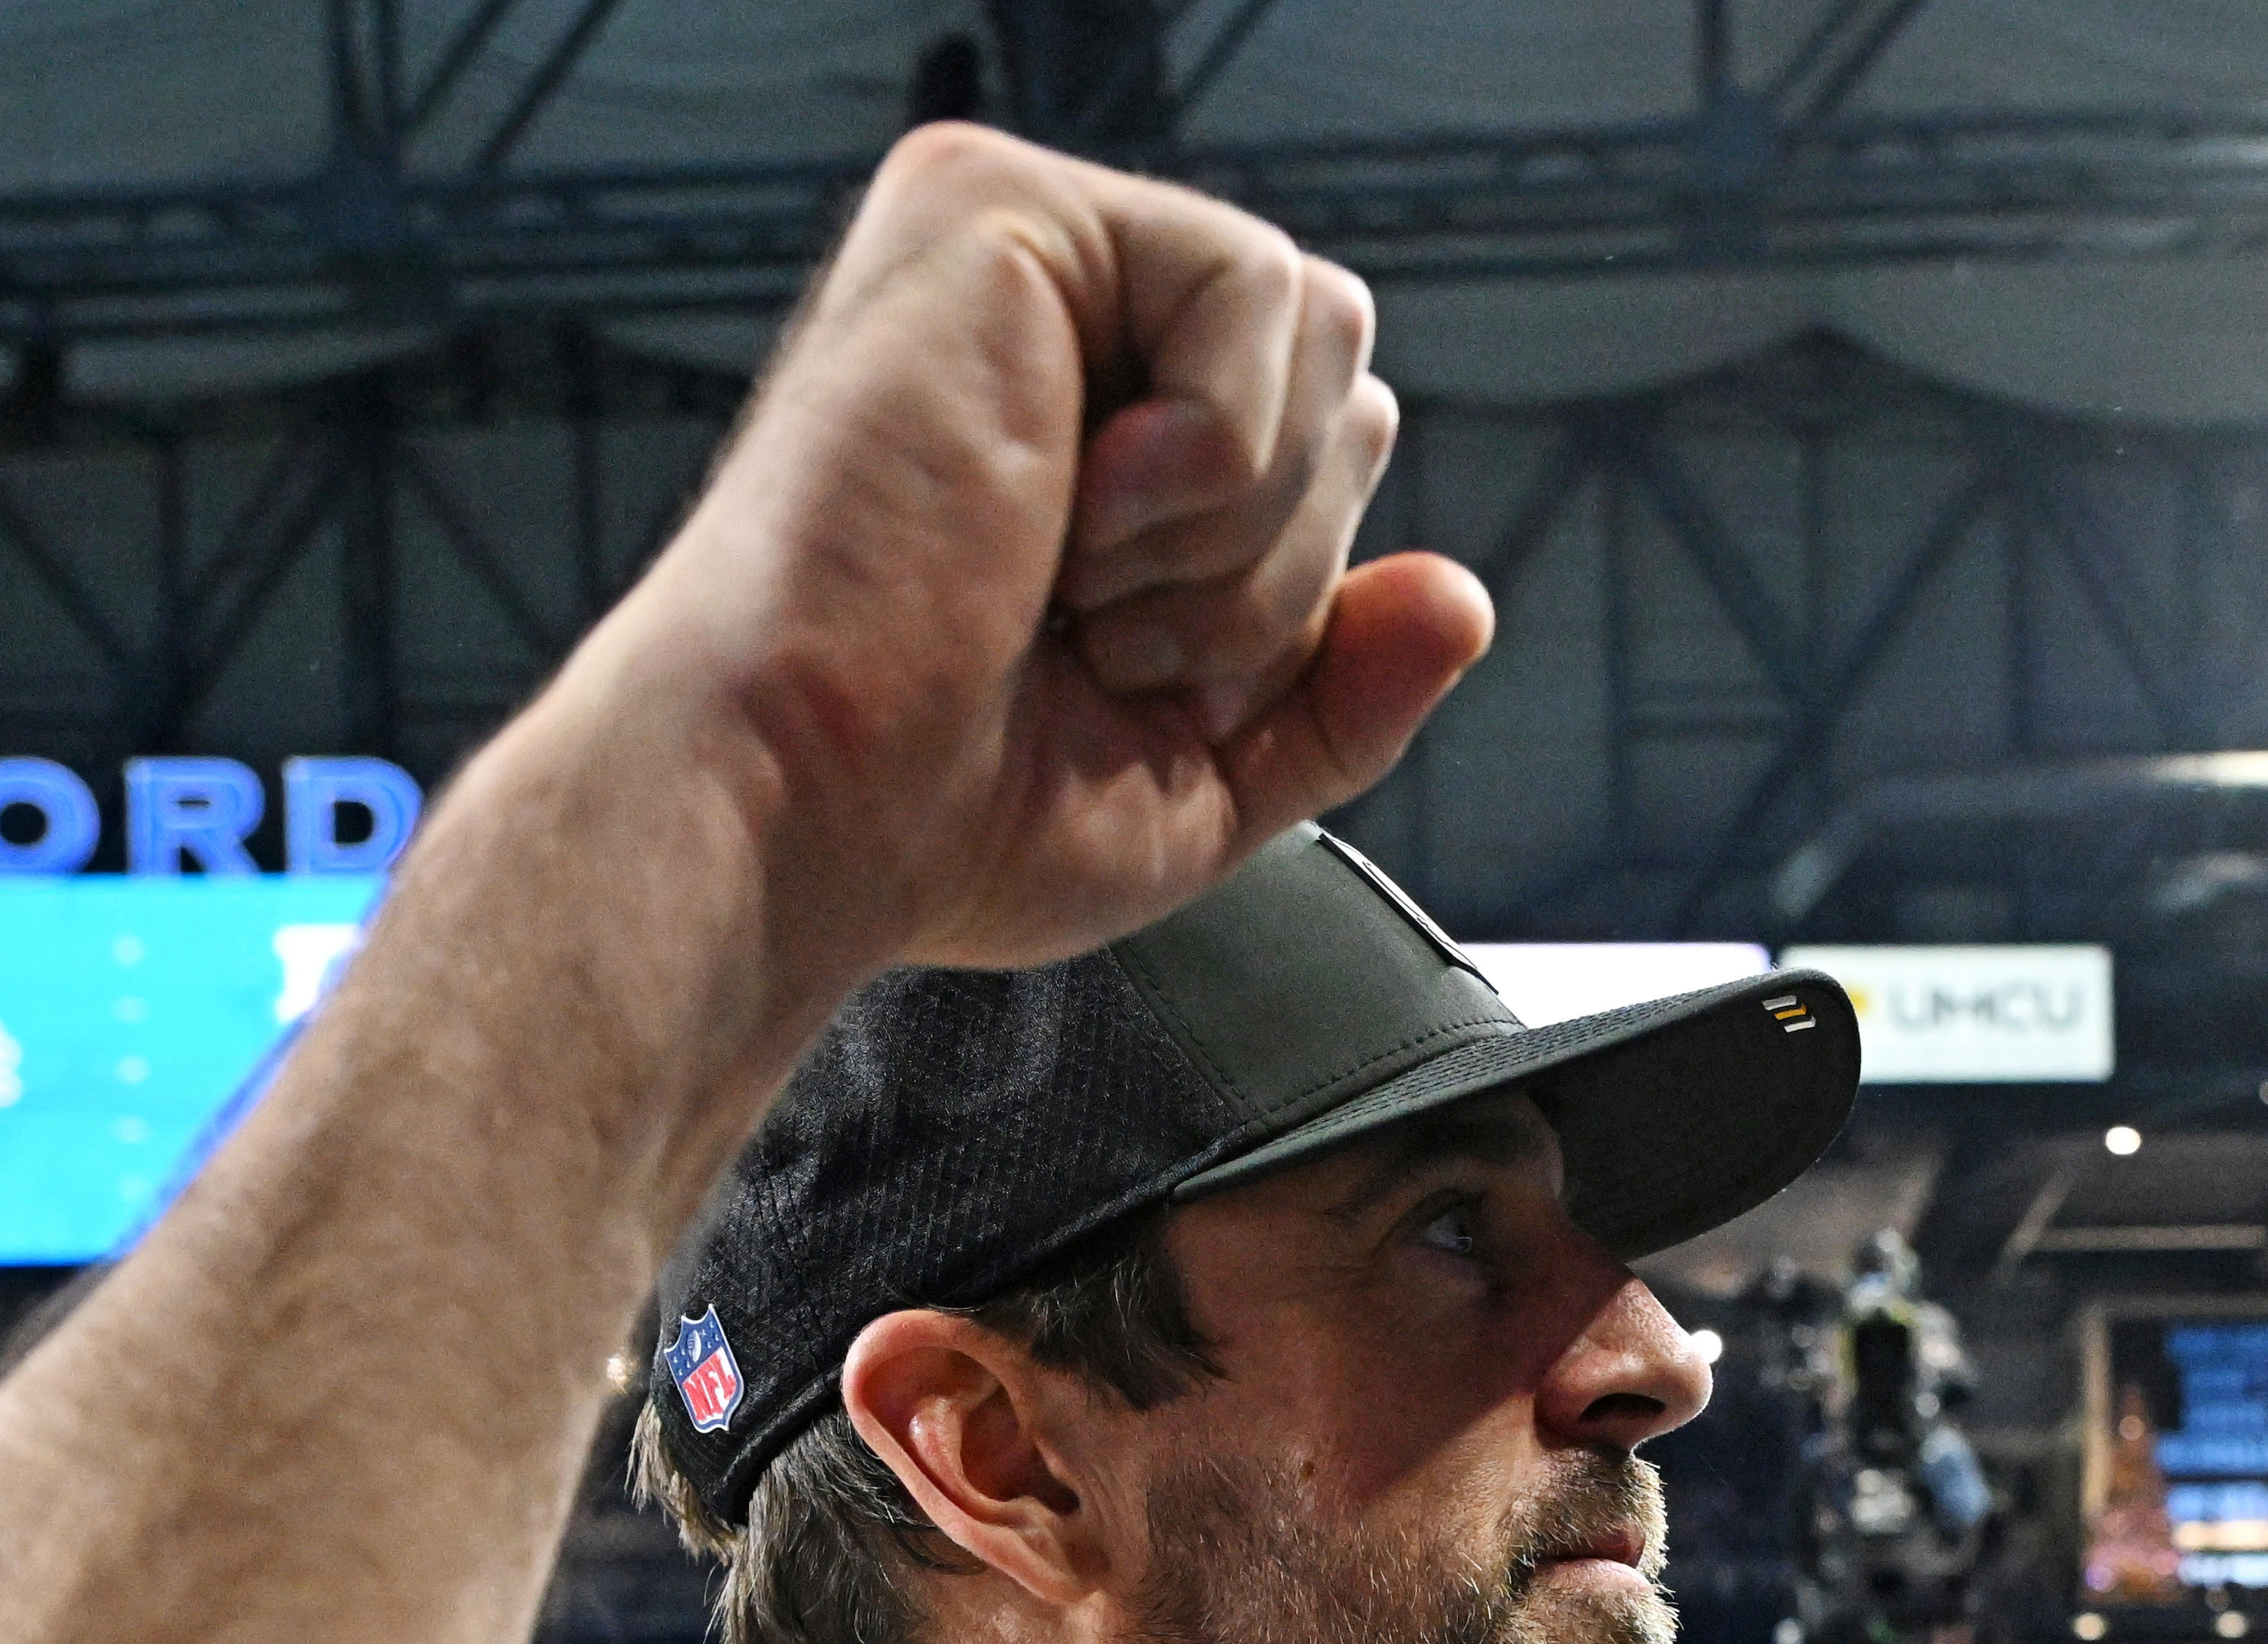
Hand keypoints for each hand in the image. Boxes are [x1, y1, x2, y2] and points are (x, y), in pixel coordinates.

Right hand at [632, 124, 1492, 985]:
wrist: (804, 811)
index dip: (1278, 610)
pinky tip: (1063, 506)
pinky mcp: (993, 206)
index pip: (1327, 459)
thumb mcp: (1200, 780)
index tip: (1118, 681)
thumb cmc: (940, 814)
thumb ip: (1345, 692)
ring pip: (1329, 334)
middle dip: (1267, 573)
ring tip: (1068, 580)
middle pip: (1350, 392)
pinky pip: (1261, 287)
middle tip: (1091, 638)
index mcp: (1096, 445)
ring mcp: (1024, 255)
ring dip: (1236, 529)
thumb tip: (1463, 599)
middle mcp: (1061, 333)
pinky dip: (1206, 451)